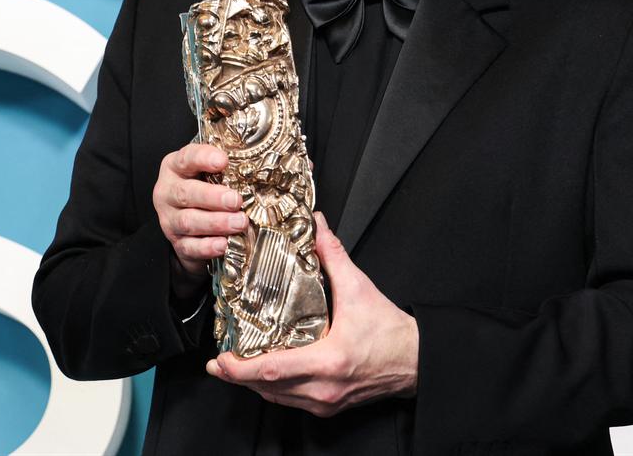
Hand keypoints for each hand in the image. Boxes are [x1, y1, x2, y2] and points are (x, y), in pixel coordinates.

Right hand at [152, 142, 247, 276]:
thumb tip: (257, 168)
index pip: (186, 158)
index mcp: (175, 168)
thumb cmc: (205, 189)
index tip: (223, 161)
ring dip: (216, 222)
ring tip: (239, 222)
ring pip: (188, 221)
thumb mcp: (210, 173)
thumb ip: (226, 169)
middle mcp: (168, 192)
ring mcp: (169, 219)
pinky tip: (223, 244)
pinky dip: (207, 247)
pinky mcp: (177, 243)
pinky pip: (189, 246)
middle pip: (185, 193)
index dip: (204, 158)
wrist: (189, 225)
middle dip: (212, 197)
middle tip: (236, 200)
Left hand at [207, 213, 418, 416]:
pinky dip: (274, 389)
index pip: (272, 371)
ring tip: (234, 367)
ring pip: (277, 398)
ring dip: (254, 384)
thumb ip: (334, 256)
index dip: (240, 368)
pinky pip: (292, 401)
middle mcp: (322, 388)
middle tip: (217, 362)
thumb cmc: (390, 332)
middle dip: (237, 376)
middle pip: (266, 389)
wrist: (415, 360)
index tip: (221, 359)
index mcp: (328, 361)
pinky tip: (267, 375)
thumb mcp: (359, 289)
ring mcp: (325, 402)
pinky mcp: (329, 406)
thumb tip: (317, 227)